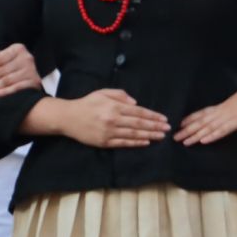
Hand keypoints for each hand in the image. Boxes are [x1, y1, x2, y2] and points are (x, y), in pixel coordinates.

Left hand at [0, 43, 40, 98]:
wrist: (32, 77)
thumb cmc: (12, 66)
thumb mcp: (3, 57)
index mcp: (18, 49)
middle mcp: (26, 58)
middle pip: (1, 71)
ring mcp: (31, 70)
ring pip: (7, 80)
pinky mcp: (34, 82)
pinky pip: (16, 88)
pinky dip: (5, 91)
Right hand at [36, 88, 169, 147]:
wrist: (68, 118)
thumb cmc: (86, 103)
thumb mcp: (102, 93)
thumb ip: (120, 95)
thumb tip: (136, 103)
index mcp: (114, 106)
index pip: (138, 112)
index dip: (153, 116)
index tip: (164, 119)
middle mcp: (113, 120)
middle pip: (139, 124)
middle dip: (155, 126)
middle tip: (168, 129)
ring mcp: (109, 132)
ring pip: (133, 134)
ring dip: (149, 135)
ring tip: (161, 136)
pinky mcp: (104, 142)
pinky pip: (123, 143)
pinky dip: (136, 143)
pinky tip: (146, 142)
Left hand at [176, 83, 236, 145]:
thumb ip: (232, 109)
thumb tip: (229, 113)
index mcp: (222, 106)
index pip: (202, 113)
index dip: (190, 119)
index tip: (178, 125)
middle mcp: (222, 111)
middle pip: (201, 122)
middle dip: (187, 130)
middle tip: (174, 137)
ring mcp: (229, 116)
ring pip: (208, 127)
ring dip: (195, 135)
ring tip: (184, 142)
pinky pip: (223, 130)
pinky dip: (212, 136)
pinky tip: (203, 141)